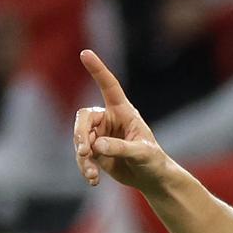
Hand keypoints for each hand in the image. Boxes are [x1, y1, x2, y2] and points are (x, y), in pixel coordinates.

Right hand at [74, 49, 165, 189]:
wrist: (151, 178)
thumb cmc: (153, 160)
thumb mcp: (141, 153)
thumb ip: (120, 147)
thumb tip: (96, 146)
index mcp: (123, 111)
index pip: (108, 85)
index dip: (97, 69)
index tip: (85, 53)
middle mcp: (109, 120)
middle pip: (84, 117)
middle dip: (80, 134)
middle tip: (84, 152)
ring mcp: (100, 135)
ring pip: (79, 139)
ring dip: (82, 156)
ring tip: (92, 173)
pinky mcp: (95, 151)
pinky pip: (82, 155)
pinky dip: (85, 167)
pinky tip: (93, 180)